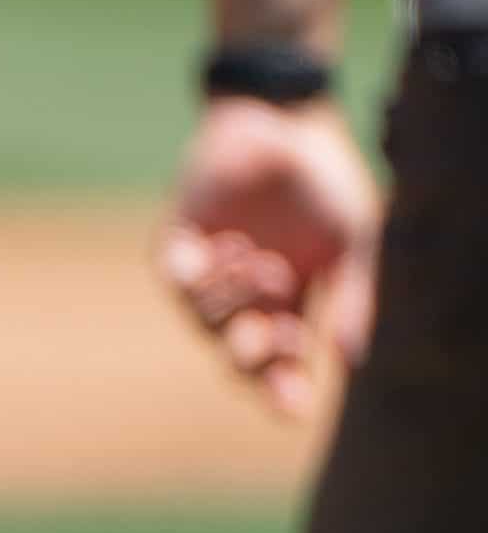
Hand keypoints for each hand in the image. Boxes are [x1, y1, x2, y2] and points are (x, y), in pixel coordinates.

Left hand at [158, 97, 381, 418]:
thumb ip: (355, 295)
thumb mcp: (354, 239)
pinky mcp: (176, 248)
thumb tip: (352, 360)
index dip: (284, 391)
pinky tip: (237, 250)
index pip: (282, 364)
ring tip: (268, 266)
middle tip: (279, 338)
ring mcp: (208, 276)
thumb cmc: (324, 180)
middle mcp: (244, 300)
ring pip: (208, 322)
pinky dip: (208, 277)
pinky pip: (181, 283)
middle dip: (257, 357)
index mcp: (289, 304)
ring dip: (240, 303)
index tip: (294, 411)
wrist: (284, 121)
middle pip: (238, 356)